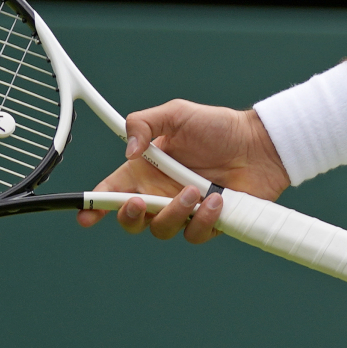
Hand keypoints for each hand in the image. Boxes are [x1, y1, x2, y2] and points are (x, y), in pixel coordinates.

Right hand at [75, 101, 289, 243]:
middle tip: (138, 202)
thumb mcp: (177, 113)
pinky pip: (193, 234)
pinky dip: (203, 219)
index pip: (112, 191)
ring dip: (173, 212)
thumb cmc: (219, 126)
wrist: (260, 143)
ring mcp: (184, 210)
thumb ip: (144, 123)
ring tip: (196, 190)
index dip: (94, 205)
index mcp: (146, 169)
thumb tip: (128, 151)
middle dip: (128, 216)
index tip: (86, 214)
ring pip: (161, 229)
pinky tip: (217, 200)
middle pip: (131, 219)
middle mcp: (161, 192)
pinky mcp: (207, 223)